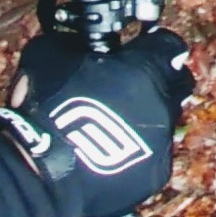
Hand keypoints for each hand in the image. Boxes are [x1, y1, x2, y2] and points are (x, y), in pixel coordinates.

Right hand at [0, 29, 194, 216]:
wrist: (39, 173)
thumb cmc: (45, 109)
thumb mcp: (48, 55)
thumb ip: (72, 43)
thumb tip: (75, 42)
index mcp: (146, 69)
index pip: (169, 44)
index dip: (152, 46)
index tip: (138, 50)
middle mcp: (163, 104)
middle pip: (175, 83)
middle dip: (158, 81)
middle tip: (129, 86)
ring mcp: (163, 141)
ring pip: (166, 121)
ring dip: (147, 118)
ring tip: (115, 125)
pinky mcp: (155, 173)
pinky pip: (154, 156)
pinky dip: (138, 153)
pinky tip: (111, 154)